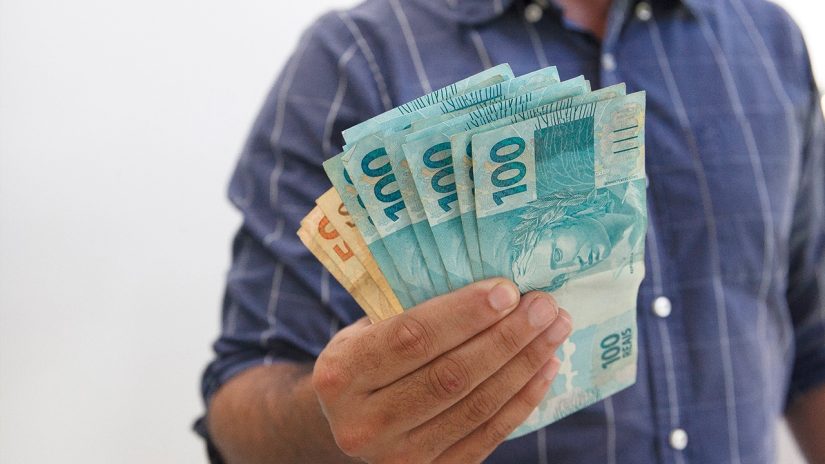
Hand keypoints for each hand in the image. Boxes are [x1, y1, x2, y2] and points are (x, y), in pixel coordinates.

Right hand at [312, 278, 571, 462]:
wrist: (347, 425)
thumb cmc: (365, 361)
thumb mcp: (365, 331)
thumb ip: (409, 311)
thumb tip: (489, 284)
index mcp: (341, 375)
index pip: (411, 338)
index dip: (464, 314)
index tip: (507, 291)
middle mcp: (364, 423)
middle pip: (450, 376)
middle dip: (506, 337)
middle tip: (544, 307)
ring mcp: (397, 457)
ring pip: (475, 406)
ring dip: (523, 365)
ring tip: (553, 331)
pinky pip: (487, 435)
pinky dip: (522, 400)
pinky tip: (545, 368)